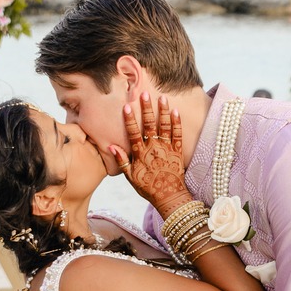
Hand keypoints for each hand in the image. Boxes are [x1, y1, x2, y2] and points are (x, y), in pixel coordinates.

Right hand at [111, 92, 191, 212]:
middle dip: (147, 109)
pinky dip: (177, 123)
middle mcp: (153, 149)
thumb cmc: (148, 188)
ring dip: (163, 111)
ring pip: (164, 127)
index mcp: (140, 154)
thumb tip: (112, 146)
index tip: (127, 106)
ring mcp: (167, 149)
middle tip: (145, 94)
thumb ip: (122, 161)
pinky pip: (178, 135)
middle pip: (149, 125)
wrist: (169, 196)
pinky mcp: (178, 152)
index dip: (130, 120)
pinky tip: (175, 111)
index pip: (133, 133)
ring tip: (162, 97)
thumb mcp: (131, 177)